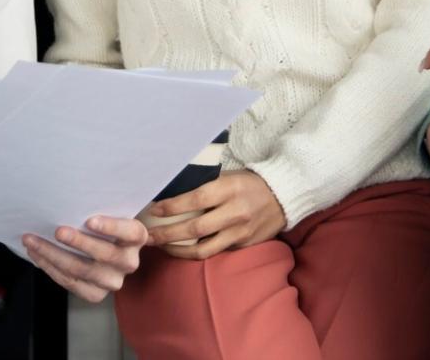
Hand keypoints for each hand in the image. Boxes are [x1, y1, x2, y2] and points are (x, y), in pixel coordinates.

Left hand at [23, 216, 147, 302]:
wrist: (111, 250)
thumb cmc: (106, 224)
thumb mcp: (112, 213)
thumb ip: (101, 208)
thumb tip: (69, 200)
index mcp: (137, 237)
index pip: (130, 232)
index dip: (111, 227)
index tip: (90, 220)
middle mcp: (129, 262)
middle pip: (103, 254)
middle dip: (77, 242)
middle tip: (57, 231)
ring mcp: (113, 281)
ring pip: (80, 270)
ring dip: (52, 254)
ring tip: (33, 241)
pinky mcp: (96, 295)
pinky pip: (69, 282)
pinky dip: (50, 267)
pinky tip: (37, 254)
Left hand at [144, 170, 285, 259]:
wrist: (283, 195)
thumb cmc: (248, 182)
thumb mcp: (227, 177)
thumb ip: (204, 187)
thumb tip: (170, 195)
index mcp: (229, 189)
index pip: (194, 200)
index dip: (171, 207)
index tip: (152, 210)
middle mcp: (234, 213)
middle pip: (194, 228)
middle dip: (166, 234)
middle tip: (146, 237)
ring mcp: (240, 233)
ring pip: (203, 249)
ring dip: (177, 250)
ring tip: (161, 247)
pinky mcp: (243, 246)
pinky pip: (215, 252)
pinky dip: (196, 252)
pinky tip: (183, 249)